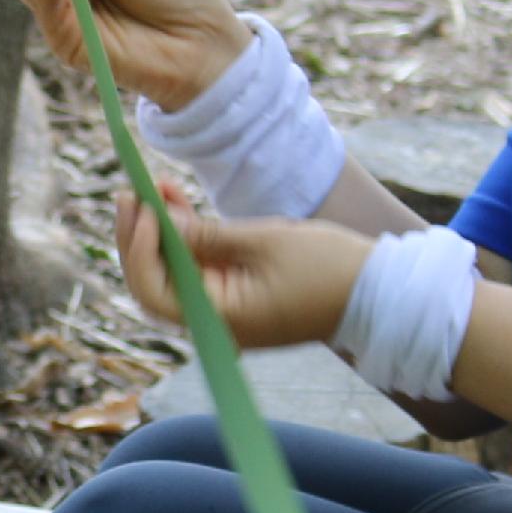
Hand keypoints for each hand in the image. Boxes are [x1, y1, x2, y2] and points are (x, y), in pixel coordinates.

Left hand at [118, 197, 368, 350]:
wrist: (380, 293)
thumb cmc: (329, 268)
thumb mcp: (264, 240)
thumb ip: (206, 234)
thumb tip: (157, 220)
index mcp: (220, 321)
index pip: (154, 290)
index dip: (139, 247)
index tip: (139, 206)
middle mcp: (214, 325)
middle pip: (155, 282)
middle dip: (140, 236)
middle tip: (131, 191)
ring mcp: (224, 313)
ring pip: (173, 273)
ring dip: (160, 232)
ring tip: (154, 187)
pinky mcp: (235, 297)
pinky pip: (197, 269)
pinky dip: (185, 239)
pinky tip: (175, 202)